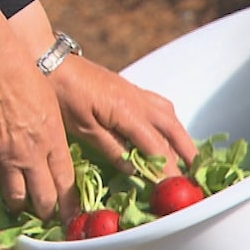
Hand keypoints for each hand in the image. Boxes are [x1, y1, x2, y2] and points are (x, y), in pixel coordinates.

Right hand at [0, 17, 78, 222]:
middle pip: (42, 199)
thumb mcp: (48, 106)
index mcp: (52, 140)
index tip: (70, 217)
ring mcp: (2, 156)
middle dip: (45, 211)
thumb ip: (50, 135)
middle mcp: (29, 154)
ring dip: (18, 203)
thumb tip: (50, 153)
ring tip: (18, 203)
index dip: (68, 206)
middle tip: (44, 213)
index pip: (65, 184)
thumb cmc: (23, 75)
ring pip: (13, 198)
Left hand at [49, 56, 199, 176]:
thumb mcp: (84, 129)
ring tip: (188, 154)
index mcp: (128, 112)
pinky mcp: (129, 89)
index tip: (177, 186)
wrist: (52, 63)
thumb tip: (134, 169)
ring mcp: (135, 92)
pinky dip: (169, 120)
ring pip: (168, 114)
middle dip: (187, 150)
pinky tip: (167, 130)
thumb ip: (111, 149)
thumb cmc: (63, 96)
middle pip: (172, 128)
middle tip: (197, 170)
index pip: (156, 146)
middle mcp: (138, 100)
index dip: (167, 168)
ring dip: (181, 135)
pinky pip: (159, 105)